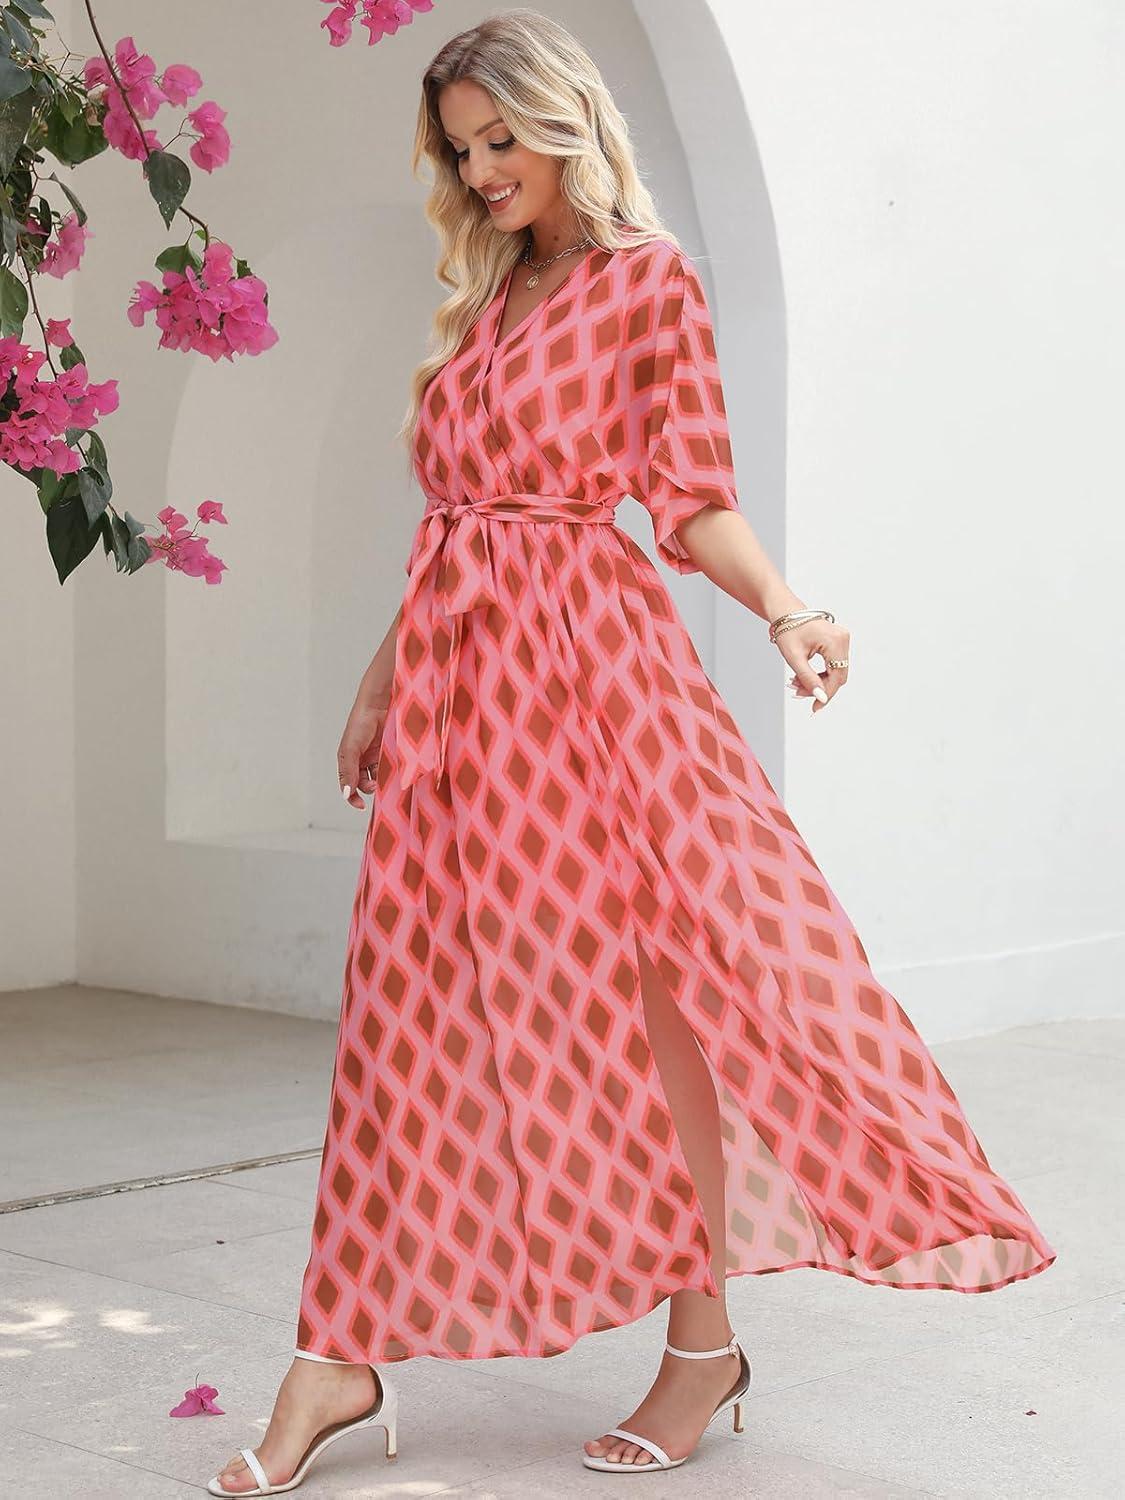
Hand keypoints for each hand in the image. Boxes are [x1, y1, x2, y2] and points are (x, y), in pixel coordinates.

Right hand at [338, 688, 390, 808]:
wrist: (381, 703)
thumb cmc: (361, 721)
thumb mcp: (350, 749)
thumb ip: (348, 772)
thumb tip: (346, 793)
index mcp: (349, 759)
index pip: (348, 784)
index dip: (352, 796)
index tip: (360, 805)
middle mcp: (363, 760)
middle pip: (365, 783)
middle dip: (369, 788)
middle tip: (376, 787)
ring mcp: (378, 756)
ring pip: (380, 777)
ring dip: (382, 782)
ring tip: (386, 780)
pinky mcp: (392, 752)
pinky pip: (392, 768)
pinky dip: (393, 774)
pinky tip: (395, 775)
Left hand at [776, 617, 850, 713]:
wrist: (785, 612)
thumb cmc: (787, 629)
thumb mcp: (795, 658)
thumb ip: (809, 678)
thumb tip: (821, 698)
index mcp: (835, 641)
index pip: (836, 677)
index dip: (826, 694)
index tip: (814, 708)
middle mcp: (843, 639)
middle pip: (838, 676)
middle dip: (819, 688)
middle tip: (798, 693)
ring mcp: (842, 640)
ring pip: (836, 671)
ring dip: (818, 681)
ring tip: (796, 683)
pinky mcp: (838, 642)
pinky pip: (833, 664)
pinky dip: (820, 673)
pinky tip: (803, 676)